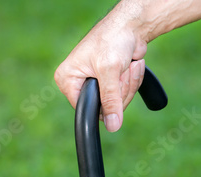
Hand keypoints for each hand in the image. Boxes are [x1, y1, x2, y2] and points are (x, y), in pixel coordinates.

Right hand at [54, 13, 146, 131]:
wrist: (131, 26)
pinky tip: (132, 65)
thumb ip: (110, 100)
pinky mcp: (111, 83)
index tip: (115, 85)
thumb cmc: (113, 39)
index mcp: (68, 79)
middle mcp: (79, 84)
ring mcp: (96, 85)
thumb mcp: (109, 71)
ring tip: (127, 64)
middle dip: (120, 89)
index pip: (85, 109)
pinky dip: (133, 81)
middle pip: (105, 108)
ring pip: (118, 103)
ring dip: (128, 83)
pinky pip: (125, 95)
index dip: (104, 104)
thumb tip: (112, 126)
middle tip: (121, 68)